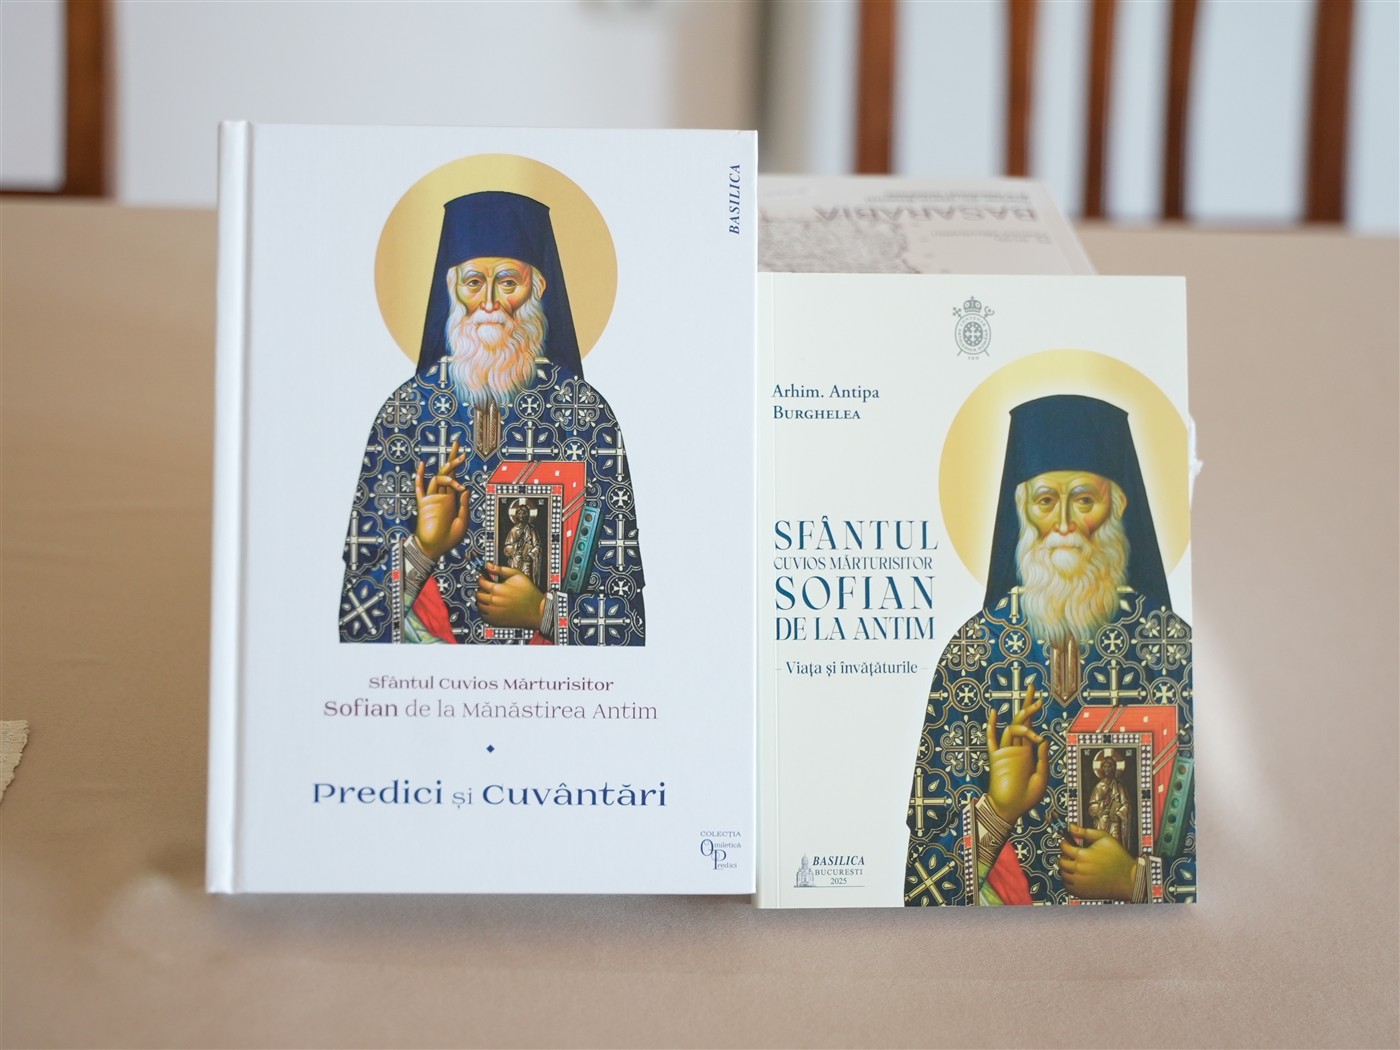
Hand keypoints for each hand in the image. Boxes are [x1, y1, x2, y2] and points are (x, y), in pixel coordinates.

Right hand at [414, 441, 469, 560]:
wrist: (435, 548)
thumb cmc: (449, 538)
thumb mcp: (463, 521)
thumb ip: (464, 505)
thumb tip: (466, 488)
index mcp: (452, 499)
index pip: (455, 478)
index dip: (458, 465)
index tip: (463, 453)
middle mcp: (442, 496)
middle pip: (446, 472)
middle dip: (452, 458)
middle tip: (458, 444)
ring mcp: (432, 499)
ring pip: (438, 478)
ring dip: (447, 471)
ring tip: (457, 467)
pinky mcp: (424, 504)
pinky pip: (420, 488)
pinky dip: (420, 477)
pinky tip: (422, 465)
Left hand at [476, 563, 545, 629]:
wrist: (537, 610)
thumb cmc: (529, 594)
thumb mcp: (518, 575)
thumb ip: (501, 569)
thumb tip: (489, 566)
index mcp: (497, 589)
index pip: (481, 582)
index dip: (481, 578)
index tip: (483, 578)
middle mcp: (493, 602)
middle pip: (478, 594)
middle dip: (481, 589)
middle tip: (486, 587)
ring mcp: (494, 612)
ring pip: (479, 605)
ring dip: (481, 600)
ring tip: (489, 597)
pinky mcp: (496, 621)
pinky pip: (483, 615)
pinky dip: (484, 610)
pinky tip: (491, 606)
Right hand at [986, 684, 1049, 823]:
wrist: (1010, 810)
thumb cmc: (1027, 798)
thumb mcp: (1042, 777)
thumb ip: (1043, 759)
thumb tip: (1044, 738)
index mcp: (1028, 752)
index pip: (1032, 727)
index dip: (1034, 712)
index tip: (1039, 697)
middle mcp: (1017, 748)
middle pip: (1021, 720)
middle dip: (1027, 703)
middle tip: (1033, 686)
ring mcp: (1005, 752)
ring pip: (1012, 728)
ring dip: (1023, 719)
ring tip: (1034, 713)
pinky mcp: (996, 758)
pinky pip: (992, 740)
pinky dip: (992, 727)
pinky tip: (994, 714)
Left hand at [1060, 823, 1137, 900]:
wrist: (1129, 879)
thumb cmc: (1119, 859)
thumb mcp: (1105, 838)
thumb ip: (1086, 831)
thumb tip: (1072, 827)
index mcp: (1083, 855)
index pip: (1064, 847)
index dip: (1064, 842)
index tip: (1066, 842)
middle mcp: (1079, 869)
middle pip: (1061, 861)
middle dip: (1065, 856)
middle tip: (1071, 854)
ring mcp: (1080, 882)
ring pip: (1063, 874)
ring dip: (1065, 869)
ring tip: (1074, 865)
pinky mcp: (1083, 892)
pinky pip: (1068, 886)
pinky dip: (1068, 881)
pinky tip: (1076, 876)